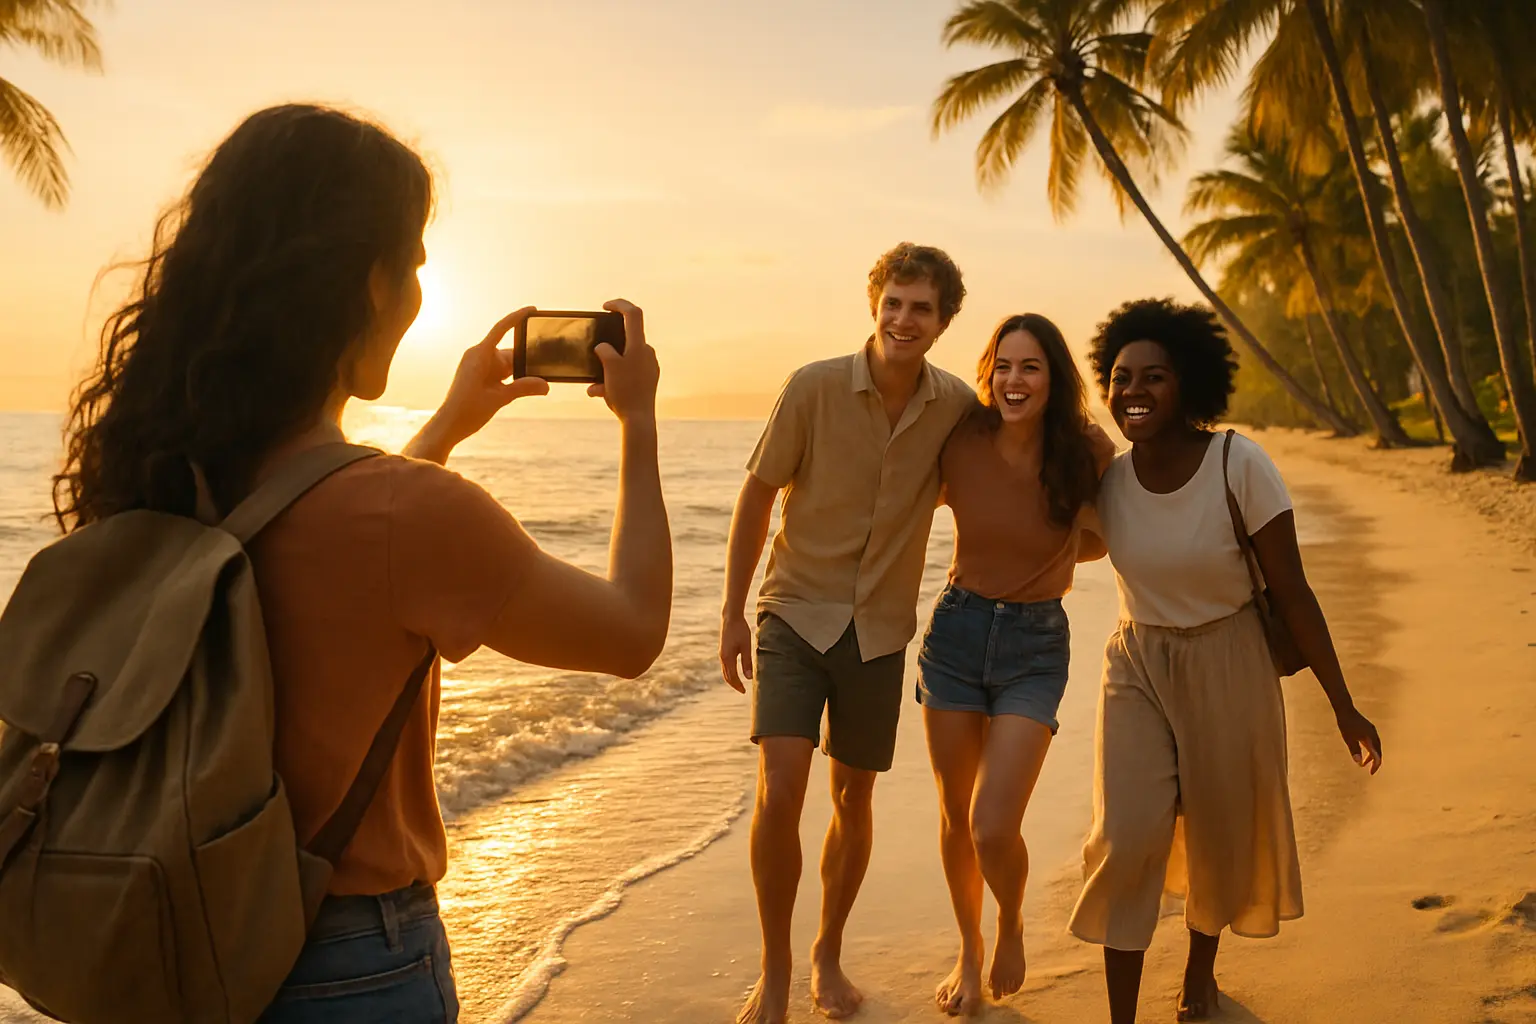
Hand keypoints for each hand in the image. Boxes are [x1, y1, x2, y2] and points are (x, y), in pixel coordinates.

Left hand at [432, 307, 549, 443]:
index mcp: (480, 354)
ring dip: (520, 372)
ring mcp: (479, 366)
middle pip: (510, 351)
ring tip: (538, 381)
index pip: (501, 328)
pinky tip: (525, 387)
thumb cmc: (467, 410)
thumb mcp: (499, 398)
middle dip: (527, 359)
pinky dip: (513, 378)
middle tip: (547, 364)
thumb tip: (546, 385)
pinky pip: (501, 371)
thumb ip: (523, 388)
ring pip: (507, 363)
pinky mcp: (480, 376)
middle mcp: (479, 356)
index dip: (517, 317)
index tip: (532, 310)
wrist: (449, 425)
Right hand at [587, 298, 658, 423]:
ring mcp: (650, 366)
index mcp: (640, 346)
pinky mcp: (648, 379)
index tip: (605, 306)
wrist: (638, 419)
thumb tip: (603, 348)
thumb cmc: (624, 392)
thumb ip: (605, 351)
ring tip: (596, 383)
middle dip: (609, 343)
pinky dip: (613, 378)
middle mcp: (648, 353)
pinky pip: (628, 371)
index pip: (633, 313)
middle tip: (597, 352)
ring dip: (608, 366)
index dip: (619, 304)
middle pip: (627, 337)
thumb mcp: (609, 366)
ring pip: (625, 358)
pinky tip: (600, 392)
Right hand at [719, 614, 753, 693]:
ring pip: (725, 670)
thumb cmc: (740, 630)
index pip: (732, 677)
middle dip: (734, 684)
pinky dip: (730, 671)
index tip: (744, 691)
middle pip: (727, 675)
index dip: (738, 685)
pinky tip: (735, 671)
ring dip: (731, 678)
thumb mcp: (746, 646)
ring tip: (739, 683)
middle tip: (742, 690)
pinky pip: (725, 664)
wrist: (730, 617)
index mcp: (727, 658)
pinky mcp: (723, 649)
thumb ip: (747, 662)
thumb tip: (749, 678)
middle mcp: (722, 657)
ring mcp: (721, 653)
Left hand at [1335, 705, 1381, 774]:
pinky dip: (1369, 749)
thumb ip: (1354, 750)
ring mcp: (1372, 731)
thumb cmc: (1346, 724)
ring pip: (1375, 746)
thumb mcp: (1349, 739)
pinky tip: (1363, 752)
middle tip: (1371, 770)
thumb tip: (1359, 763)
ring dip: (1371, 755)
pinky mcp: (1368, 729)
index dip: (1375, 765)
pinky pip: (1372, 742)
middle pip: (1378, 751)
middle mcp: (1374, 735)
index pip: (1377, 755)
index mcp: (1371, 738)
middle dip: (1375, 761)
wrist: (1345, 709)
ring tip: (1364, 763)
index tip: (1371, 773)